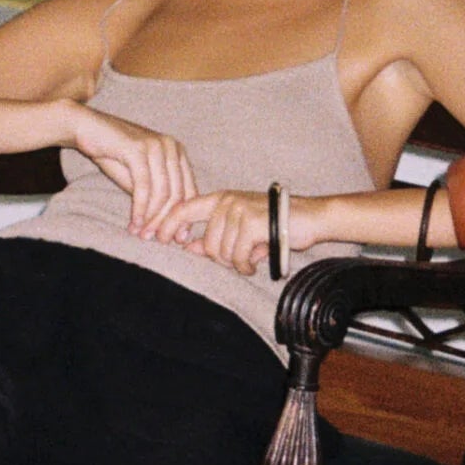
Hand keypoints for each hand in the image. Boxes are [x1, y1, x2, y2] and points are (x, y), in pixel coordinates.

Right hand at [67, 106, 198, 234]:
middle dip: (166, 221)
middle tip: (156, 240)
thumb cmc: (113, 155)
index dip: (183, 217)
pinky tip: (134, 222)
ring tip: (141, 234)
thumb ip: (155, 197)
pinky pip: (144, 186)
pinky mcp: (139, 150)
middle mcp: (172, 147)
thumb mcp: (139, 178)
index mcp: (178, 153)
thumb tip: (170, 229)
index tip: (175, 239)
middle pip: (177, 194)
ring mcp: (157, 146)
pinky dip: (140, 208)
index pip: (189, 190)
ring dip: (152, 217)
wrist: (87, 129)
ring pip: (162, 193)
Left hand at [151, 189, 334, 276]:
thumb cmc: (275, 223)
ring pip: (222, 252)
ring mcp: (238, 211)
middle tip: (239, 260)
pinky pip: (238, 256)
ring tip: (251, 258)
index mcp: (221, 199)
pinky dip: (246, 265)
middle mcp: (227, 201)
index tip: (154, 237)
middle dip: (221, 259)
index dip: (166, 224)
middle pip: (206, 244)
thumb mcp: (241, 228)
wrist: (310, 217)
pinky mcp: (251, 224)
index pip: (183, 208)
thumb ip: (214, 236)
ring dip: (237, 263)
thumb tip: (189, 248)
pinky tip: (256, 262)